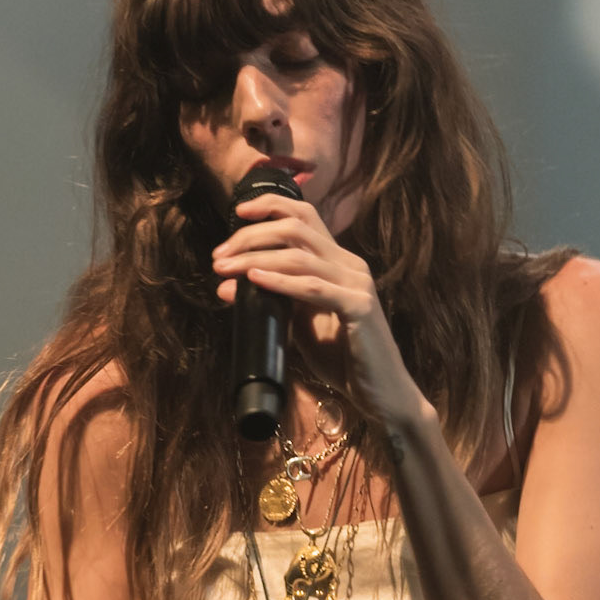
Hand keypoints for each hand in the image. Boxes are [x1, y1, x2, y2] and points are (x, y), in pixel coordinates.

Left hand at [211, 193, 436, 440]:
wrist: (379, 392)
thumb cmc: (342, 359)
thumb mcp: (300, 324)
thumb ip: (274, 300)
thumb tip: (228, 286)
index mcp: (338, 261)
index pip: (304, 216)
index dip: (270, 207)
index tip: (237, 213)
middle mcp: (349, 264)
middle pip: (297, 228)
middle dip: (252, 235)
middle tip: (219, 255)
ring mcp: (357, 283)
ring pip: (300, 255)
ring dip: (256, 258)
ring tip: (226, 269)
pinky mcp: (359, 307)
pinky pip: (313, 287)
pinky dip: (281, 281)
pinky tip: (255, 279)